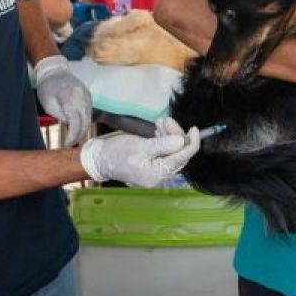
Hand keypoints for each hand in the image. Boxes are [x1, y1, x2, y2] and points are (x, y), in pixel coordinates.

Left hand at [33, 55, 91, 145]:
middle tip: (70, 144)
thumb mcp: (48, 104)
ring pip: (89, 118)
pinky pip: (89, 112)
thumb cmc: (47, 88)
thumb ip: (61, 115)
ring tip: (74, 138)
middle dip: (79, 135)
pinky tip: (78, 128)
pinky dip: (85, 121)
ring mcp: (87, 95)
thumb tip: (71, 126)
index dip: (72, 136)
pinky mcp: (88, 96)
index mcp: (69, 97)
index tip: (67, 143)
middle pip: (85, 121)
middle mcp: (81, 96)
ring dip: (83, 129)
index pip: (75, 122)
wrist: (54, 71)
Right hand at [79, 117, 199, 186]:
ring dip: (170, 135)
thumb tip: (181, 141)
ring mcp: (156, 170)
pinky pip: (165, 151)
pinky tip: (158, 129)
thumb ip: (162, 145)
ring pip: (172, 151)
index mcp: (158, 174)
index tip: (195, 128)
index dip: (191, 142)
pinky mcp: (152, 164)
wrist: (100, 158)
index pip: (183, 158)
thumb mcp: (140, 147)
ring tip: (160, 122)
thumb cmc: (117, 153)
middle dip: (176, 135)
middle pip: (179, 154)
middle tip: (166, 120)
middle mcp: (160, 175)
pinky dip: (164, 139)